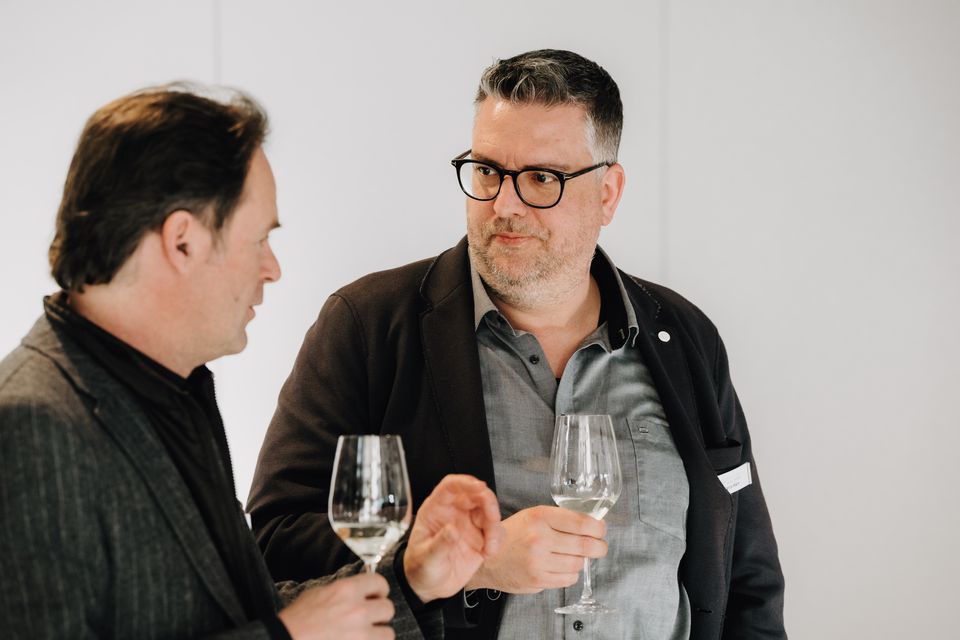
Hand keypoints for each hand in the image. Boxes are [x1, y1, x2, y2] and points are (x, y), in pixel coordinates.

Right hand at [278, 573, 394, 639]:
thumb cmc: (296, 621)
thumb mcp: (317, 594)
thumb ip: (343, 590)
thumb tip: (361, 590)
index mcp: (345, 590)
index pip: (379, 582)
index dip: (379, 590)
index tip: (376, 596)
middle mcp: (356, 611)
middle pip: (388, 608)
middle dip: (379, 614)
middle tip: (369, 619)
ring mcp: (360, 635)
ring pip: (388, 633)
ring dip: (378, 635)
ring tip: (364, 636)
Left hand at [403, 474, 503, 602]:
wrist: (430, 587)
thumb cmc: (420, 568)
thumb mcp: (425, 558)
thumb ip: (439, 544)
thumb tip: (452, 530)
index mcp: (436, 509)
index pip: (451, 486)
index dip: (465, 483)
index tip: (479, 487)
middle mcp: (455, 512)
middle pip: (476, 495)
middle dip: (489, 504)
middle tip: (493, 519)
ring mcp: (469, 524)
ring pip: (489, 513)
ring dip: (495, 527)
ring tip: (490, 548)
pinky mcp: (480, 538)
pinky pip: (496, 531)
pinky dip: (497, 540)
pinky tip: (489, 554)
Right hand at [464, 505, 606, 593]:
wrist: (487, 558)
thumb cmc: (512, 535)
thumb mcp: (533, 516)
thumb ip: (560, 519)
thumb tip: (592, 525)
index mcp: (540, 517)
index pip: (581, 522)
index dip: (597, 527)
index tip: (601, 529)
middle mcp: (540, 538)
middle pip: (585, 545)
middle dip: (599, 546)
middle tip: (600, 546)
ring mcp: (539, 561)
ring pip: (578, 563)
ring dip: (581, 560)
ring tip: (573, 555)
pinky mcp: (538, 579)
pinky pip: (568, 578)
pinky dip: (571, 573)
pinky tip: (561, 566)